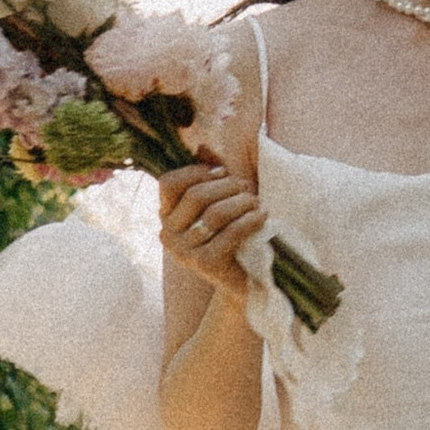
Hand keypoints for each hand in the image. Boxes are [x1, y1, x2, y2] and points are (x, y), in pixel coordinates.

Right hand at [157, 155, 268, 304]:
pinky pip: (229, 233)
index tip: (224, 172)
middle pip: (195, 196)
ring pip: (214, 214)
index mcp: (166, 215)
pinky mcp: (203, 265)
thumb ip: (210, 174)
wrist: (243, 282)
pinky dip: (249, 220)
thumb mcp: (220, 201)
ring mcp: (183, 252)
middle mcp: (167, 234)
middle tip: (247, 187)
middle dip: (226, 186)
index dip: (197, 171)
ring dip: (241, 202)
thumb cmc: (232, 235)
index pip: (168, 183)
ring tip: (256, 201)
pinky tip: (263, 215)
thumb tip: (203, 147)